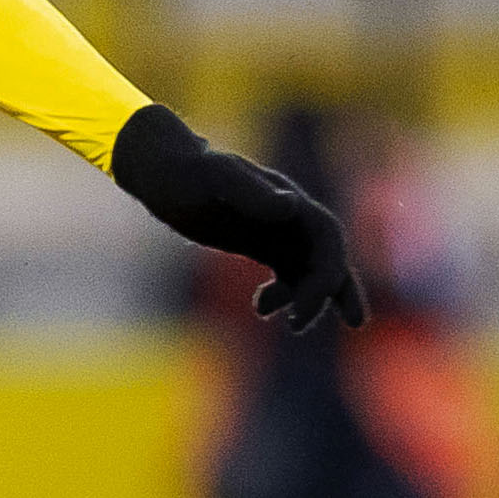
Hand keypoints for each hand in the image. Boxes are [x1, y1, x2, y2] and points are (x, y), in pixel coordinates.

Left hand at [110, 103, 367, 330]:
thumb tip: (291, 206)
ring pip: (311, 270)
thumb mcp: (217, 179)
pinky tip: (260, 307)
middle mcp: (292, 217)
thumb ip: (251, 192)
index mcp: (291, 201)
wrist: (167, 172)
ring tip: (293, 325)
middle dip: (331, 293)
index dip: (327, 275)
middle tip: (310, 324)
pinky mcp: (260, 244)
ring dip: (311, 299)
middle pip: (328, 258)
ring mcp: (277, 231)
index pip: (327, 241)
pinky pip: (287, 274)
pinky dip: (284, 295)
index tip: (302, 308)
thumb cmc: (190, 172)